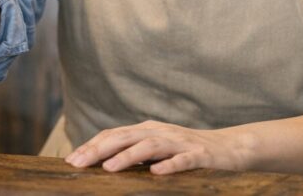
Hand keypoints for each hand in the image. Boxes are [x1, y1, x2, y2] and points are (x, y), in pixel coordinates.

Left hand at [65, 120, 247, 174]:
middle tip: (78, 163)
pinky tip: (156, 173)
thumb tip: (103, 162)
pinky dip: (169, 165)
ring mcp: (179, 142)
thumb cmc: (188, 151)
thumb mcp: (158, 149)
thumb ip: (135, 152)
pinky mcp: (199, 155)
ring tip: (108, 168)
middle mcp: (160, 132)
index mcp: (147, 130)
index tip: (71, 160)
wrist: (231, 147)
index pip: (113, 134)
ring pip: (149, 145)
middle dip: (99, 149)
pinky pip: (182, 160)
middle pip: (125, 137)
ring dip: (128, 156)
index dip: (91, 145)